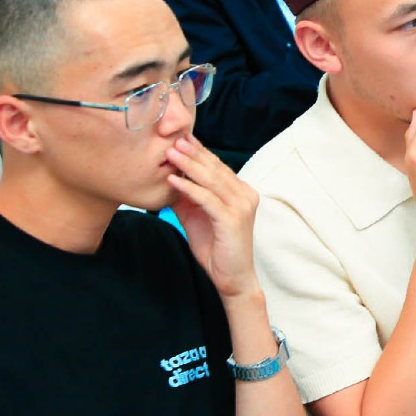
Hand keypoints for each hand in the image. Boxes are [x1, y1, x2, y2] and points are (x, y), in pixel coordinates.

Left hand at [166, 135, 261, 297]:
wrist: (232, 277)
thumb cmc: (216, 248)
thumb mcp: (197, 216)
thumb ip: (188, 197)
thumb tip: (171, 177)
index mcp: (240, 191)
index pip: (217, 166)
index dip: (198, 151)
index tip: (180, 138)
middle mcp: (245, 194)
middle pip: (215, 168)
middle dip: (192, 152)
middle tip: (173, 138)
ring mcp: (241, 206)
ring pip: (211, 180)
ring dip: (188, 165)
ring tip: (170, 153)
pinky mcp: (232, 219)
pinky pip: (207, 199)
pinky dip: (189, 188)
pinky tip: (173, 181)